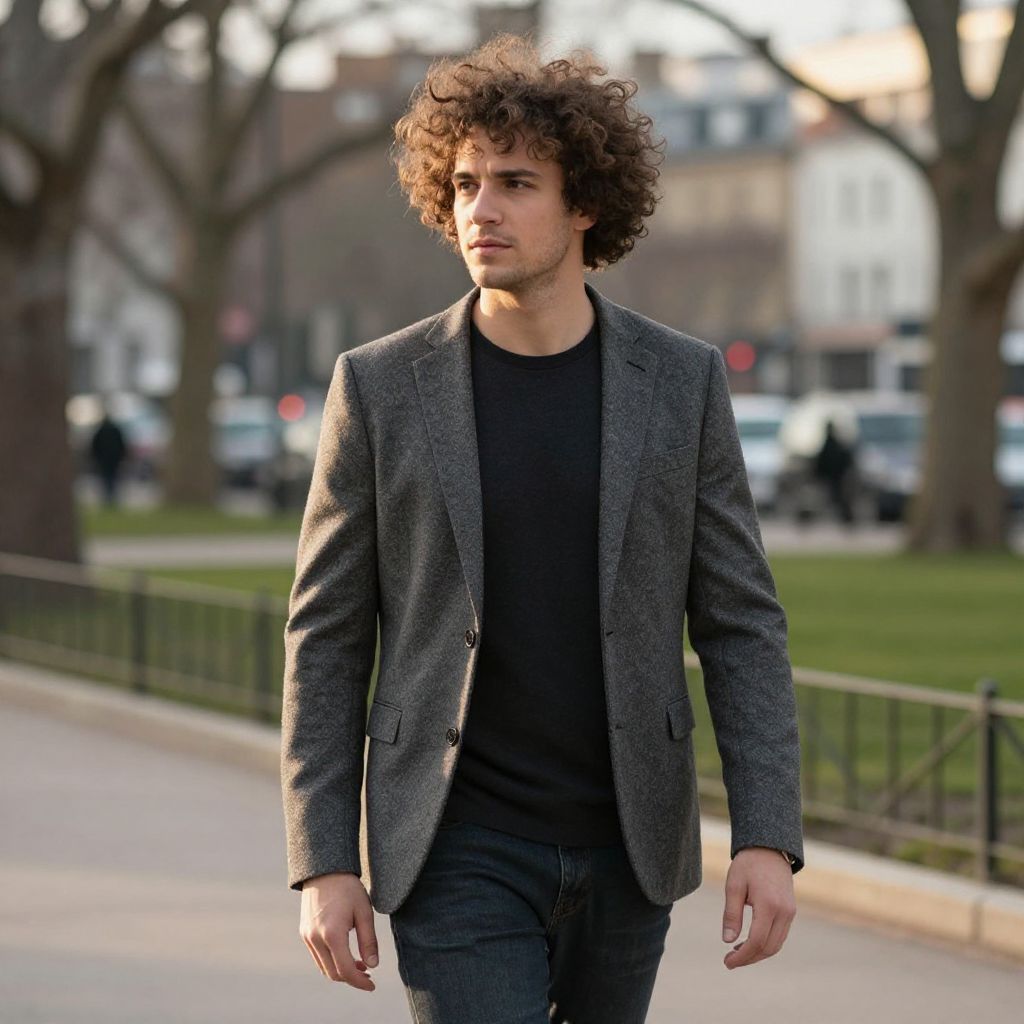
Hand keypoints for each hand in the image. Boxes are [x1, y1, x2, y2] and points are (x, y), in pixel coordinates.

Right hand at [299, 872, 378, 990]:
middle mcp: (315, 938)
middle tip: (368, 974)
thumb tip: (373, 965)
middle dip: (351, 978)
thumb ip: (368, 940)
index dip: (359, 982)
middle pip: (333, 973)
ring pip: (323, 966)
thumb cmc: (348, 888)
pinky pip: (317, 955)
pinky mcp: (304, 932)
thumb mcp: (364, 912)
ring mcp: (307, 936)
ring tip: (359, 964)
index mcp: (332, 934)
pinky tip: (345, 952)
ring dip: (340, 970)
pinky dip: (331, 960)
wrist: (325, 869)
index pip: (346, 970)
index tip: (372, 985)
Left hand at [721, 847, 795, 969]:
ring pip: (776, 944)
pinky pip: (780, 935)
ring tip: (737, 952)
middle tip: (729, 960)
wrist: (769, 848)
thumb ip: (731, 914)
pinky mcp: (791, 911)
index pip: (756, 941)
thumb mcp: (734, 885)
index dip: (742, 956)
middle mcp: (784, 912)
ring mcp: (790, 912)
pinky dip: (766, 943)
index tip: (727, 962)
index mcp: (769, 905)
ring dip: (758, 953)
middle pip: (769, 948)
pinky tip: (749, 941)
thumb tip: (727, 941)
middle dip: (749, 958)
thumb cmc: (748, 864)